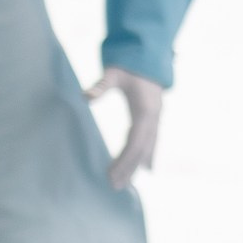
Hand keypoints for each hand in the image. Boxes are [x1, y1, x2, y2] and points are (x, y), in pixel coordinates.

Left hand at [87, 69, 163, 189]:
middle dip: (129, 169)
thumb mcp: (113, 73)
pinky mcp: (155, 118)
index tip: (111, 173)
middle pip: (142, 149)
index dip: (124, 159)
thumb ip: (100, 85)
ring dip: (137, 166)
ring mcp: (157, 119)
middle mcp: (154, 117)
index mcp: (145, 110)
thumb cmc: (128, 65)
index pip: (134, 141)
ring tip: (126, 184)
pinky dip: (148, 156)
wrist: (148, 56)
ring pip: (148, 148)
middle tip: (115, 186)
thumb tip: (85, 97)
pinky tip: (147, 169)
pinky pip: (152, 142)